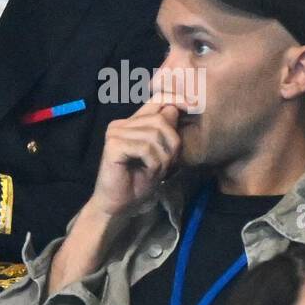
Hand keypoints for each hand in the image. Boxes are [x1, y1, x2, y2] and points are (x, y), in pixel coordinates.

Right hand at [87, 95, 180, 218]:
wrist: (120, 204)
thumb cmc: (140, 180)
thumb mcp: (162, 153)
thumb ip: (166, 130)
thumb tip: (176, 107)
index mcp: (131, 122)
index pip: (156, 101)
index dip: (175, 102)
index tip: (192, 107)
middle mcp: (120, 124)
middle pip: (160, 119)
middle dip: (172, 143)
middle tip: (169, 164)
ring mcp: (114, 133)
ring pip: (154, 134)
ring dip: (163, 157)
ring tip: (157, 171)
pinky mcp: (112, 146)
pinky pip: (145, 148)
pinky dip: (153, 163)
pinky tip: (148, 173)